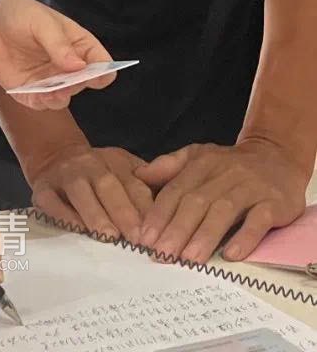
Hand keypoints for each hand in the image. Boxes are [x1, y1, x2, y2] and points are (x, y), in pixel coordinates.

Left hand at [0, 0, 114, 109]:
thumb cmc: (22, 15)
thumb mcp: (41, 21)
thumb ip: (58, 43)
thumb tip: (79, 66)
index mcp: (80, 46)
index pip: (102, 63)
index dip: (103, 71)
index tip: (96, 74)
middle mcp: (69, 67)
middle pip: (84, 83)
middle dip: (78, 84)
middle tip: (69, 79)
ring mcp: (51, 81)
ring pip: (64, 97)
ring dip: (61, 97)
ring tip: (54, 92)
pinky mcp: (31, 91)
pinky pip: (42, 103)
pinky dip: (42, 102)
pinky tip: (39, 95)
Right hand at [29, 145, 152, 244]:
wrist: (54, 155)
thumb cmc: (98, 173)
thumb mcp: (124, 171)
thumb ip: (145, 188)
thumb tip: (171, 216)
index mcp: (116, 162)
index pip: (134, 184)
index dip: (146, 207)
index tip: (158, 232)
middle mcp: (91, 165)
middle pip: (108, 185)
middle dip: (123, 212)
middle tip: (137, 239)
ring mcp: (65, 176)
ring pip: (80, 191)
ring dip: (95, 213)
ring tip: (109, 236)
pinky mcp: (42, 189)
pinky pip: (52, 202)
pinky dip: (64, 215)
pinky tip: (77, 231)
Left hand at [135, 139, 308, 263]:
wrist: (277, 155)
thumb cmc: (231, 163)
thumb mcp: (199, 156)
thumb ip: (169, 166)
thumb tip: (137, 175)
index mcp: (201, 164)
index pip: (176, 190)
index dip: (160, 214)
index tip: (145, 238)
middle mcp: (224, 173)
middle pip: (196, 202)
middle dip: (177, 229)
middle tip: (162, 254)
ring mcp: (250, 187)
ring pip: (224, 211)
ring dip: (205, 236)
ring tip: (189, 259)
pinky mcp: (274, 202)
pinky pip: (258, 220)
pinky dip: (245, 237)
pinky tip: (231, 255)